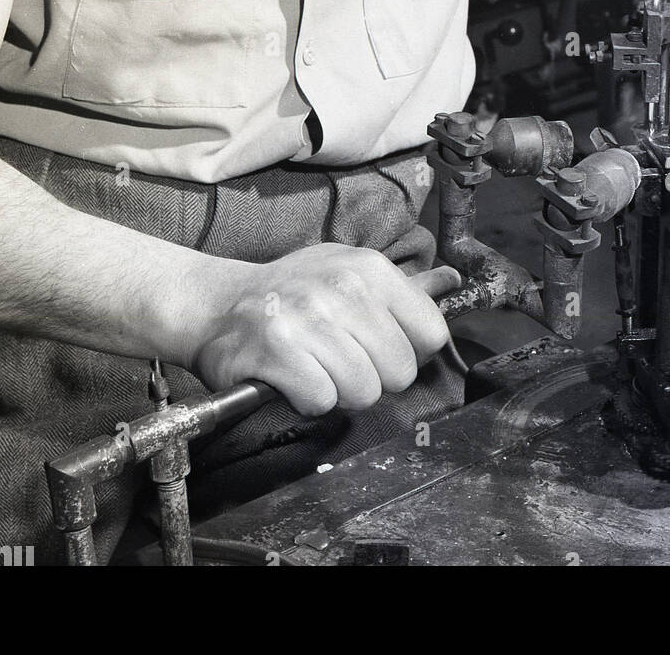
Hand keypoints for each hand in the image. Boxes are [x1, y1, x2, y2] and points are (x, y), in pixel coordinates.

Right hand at [192, 243, 461, 415]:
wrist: (217, 304)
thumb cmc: (290, 292)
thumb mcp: (346, 270)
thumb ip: (398, 288)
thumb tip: (452, 282)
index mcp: (368, 269)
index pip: (430, 334)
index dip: (409, 352)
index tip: (380, 348)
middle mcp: (342, 289)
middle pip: (400, 372)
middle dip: (373, 377)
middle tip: (340, 360)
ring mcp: (308, 319)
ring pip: (363, 392)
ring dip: (340, 392)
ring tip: (316, 368)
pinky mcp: (277, 352)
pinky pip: (322, 401)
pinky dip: (308, 400)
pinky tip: (294, 378)